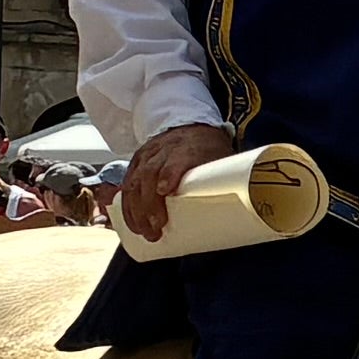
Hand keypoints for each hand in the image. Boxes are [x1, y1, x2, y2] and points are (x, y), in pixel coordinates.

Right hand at [122, 123, 235, 243]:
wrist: (194, 127)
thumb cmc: (209, 149)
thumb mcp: (220, 159)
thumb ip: (222, 182)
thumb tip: (232, 218)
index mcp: (189, 147)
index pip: (175, 159)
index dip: (168, 174)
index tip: (164, 191)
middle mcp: (164, 149)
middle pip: (150, 174)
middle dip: (149, 204)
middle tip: (156, 228)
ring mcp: (148, 155)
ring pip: (135, 180)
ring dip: (135, 209)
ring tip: (143, 231)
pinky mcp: (138, 161)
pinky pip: (127, 183)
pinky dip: (126, 204)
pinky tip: (131, 221)